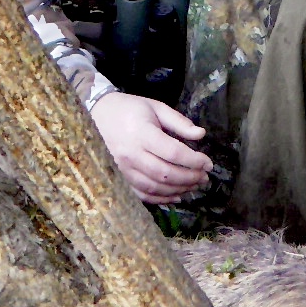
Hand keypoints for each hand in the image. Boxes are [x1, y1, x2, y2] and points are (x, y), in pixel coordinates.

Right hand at [91, 92, 212, 204]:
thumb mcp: (156, 107)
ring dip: (178, 189)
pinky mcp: (120, 179)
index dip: (194, 160)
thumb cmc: (130, 109)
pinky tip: (177, 196)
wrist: (96, 115)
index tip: (208, 163)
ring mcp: (123, 169)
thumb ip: (179, 122)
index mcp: (142, 133)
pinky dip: (161, 199)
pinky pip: (142, 194)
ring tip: (194, 185)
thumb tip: (201, 134)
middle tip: (204, 177)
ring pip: (155, 187)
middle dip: (189, 178)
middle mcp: (131, 154)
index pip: (173, 152)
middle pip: (165, 173)